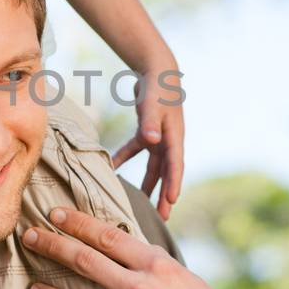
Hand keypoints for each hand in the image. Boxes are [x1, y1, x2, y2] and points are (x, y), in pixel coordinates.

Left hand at [110, 63, 184, 219]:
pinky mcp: (148, 132)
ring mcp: (159, 137)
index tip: (171, 202)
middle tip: (163, 218)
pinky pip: (136, 150)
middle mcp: (169, 141)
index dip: (174, 184)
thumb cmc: (158, 87)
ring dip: (149, 184)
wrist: (157, 70)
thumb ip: (151, 122)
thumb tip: (151, 140)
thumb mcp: (154, 103)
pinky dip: (125, 159)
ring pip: (154, 167)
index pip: (175, 165)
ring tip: (144, 205)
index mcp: (174, 137)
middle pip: (167, 173)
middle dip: (165, 195)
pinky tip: (112, 171)